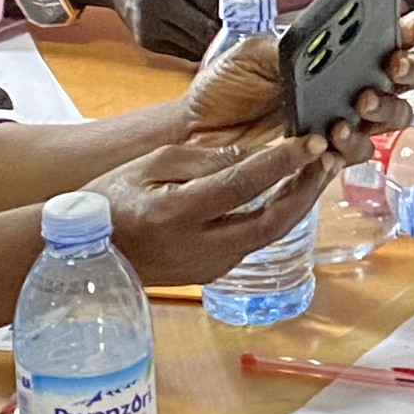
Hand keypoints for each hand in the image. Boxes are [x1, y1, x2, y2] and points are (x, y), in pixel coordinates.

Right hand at [50, 0, 252, 56]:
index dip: (240, 6)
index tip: (255, 8)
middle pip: (207, 25)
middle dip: (233, 27)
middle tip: (249, 22)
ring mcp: (147, 23)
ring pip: (199, 44)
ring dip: (219, 39)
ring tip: (229, 26)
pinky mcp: (145, 41)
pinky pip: (186, 51)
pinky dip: (202, 44)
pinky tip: (204, 29)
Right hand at [95, 127, 343, 285]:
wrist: (84, 252)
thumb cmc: (111, 200)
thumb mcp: (151, 164)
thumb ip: (205, 160)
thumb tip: (256, 155)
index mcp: (178, 215)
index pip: (244, 185)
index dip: (283, 162)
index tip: (312, 141)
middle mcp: (200, 248)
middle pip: (272, 221)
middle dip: (306, 189)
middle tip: (329, 157)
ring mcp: (208, 266)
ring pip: (268, 235)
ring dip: (297, 203)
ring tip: (316, 170)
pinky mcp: (212, 273)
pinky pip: (253, 241)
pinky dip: (275, 215)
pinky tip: (287, 193)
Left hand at [178, 6, 413, 162]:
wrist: (195, 132)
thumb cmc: (226, 86)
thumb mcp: (253, 53)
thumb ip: (292, 45)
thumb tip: (323, 39)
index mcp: (340, 53)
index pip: (388, 37)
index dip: (410, 29)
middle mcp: (351, 86)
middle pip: (407, 79)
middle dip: (409, 70)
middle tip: (390, 67)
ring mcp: (344, 122)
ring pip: (393, 118)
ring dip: (384, 110)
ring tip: (355, 107)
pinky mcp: (327, 156)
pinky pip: (356, 154)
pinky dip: (350, 147)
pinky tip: (329, 140)